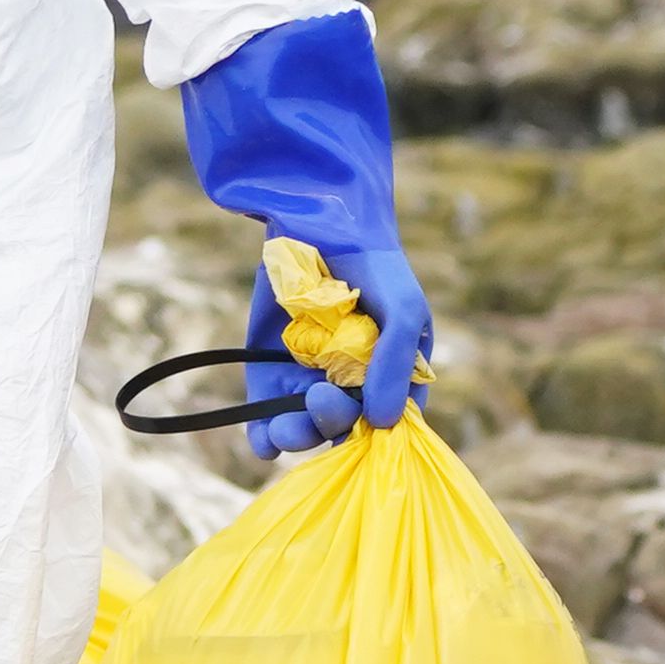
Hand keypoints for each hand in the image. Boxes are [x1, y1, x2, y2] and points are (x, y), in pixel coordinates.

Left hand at [238, 234, 433, 458]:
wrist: (320, 222)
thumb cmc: (375, 267)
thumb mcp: (402, 310)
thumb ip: (397, 363)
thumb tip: (383, 422)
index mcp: (391, 379)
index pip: (387, 424)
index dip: (376, 435)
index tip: (363, 425)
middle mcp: (350, 388)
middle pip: (342, 429)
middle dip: (330, 424)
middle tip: (319, 399)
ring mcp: (308, 381)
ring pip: (303, 428)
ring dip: (295, 437)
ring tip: (283, 429)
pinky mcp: (269, 372)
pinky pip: (266, 415)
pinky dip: (264, 435)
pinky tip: (262, 441)